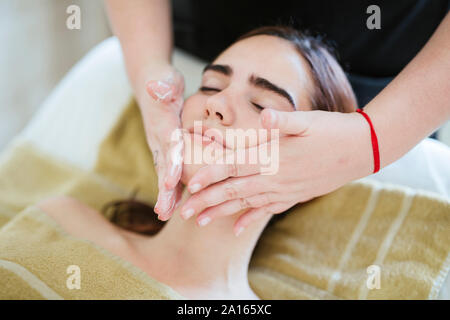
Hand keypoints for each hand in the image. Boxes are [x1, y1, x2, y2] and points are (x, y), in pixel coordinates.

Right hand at [136, 63, 184, 219]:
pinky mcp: (165, 149)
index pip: (168, 145)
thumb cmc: (162, 82)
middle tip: (163, 213)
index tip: (172, 181)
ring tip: (165, 215)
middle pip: (162, 166)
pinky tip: (177, 203)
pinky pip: (169, 170)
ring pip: (163, 173)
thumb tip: (156, 86)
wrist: (150, 83)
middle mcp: (158, 139)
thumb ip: (161, 86)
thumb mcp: (164, 80)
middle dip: (163, 190)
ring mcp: (159, 145)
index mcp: (162, 124)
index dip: (170, 162)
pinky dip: (172, 187)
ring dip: (165, 194)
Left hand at [181, 108, 371, 234]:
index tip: (190, 185)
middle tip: (184, 212)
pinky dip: (250, 219)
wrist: (362, 150)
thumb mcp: (308, 120)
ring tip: (200, 222)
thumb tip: (264, 114)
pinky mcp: (293, 195)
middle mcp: (275, 178)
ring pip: (246, 204)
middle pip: (233, 190)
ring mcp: (285, 190)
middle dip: (207, 202)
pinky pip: (267, 210)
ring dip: (222, 213)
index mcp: (274, 157)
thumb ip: (283, 120)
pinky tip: (238, 229)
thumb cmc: (332, 130)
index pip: (234, 166)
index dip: (210, 175)